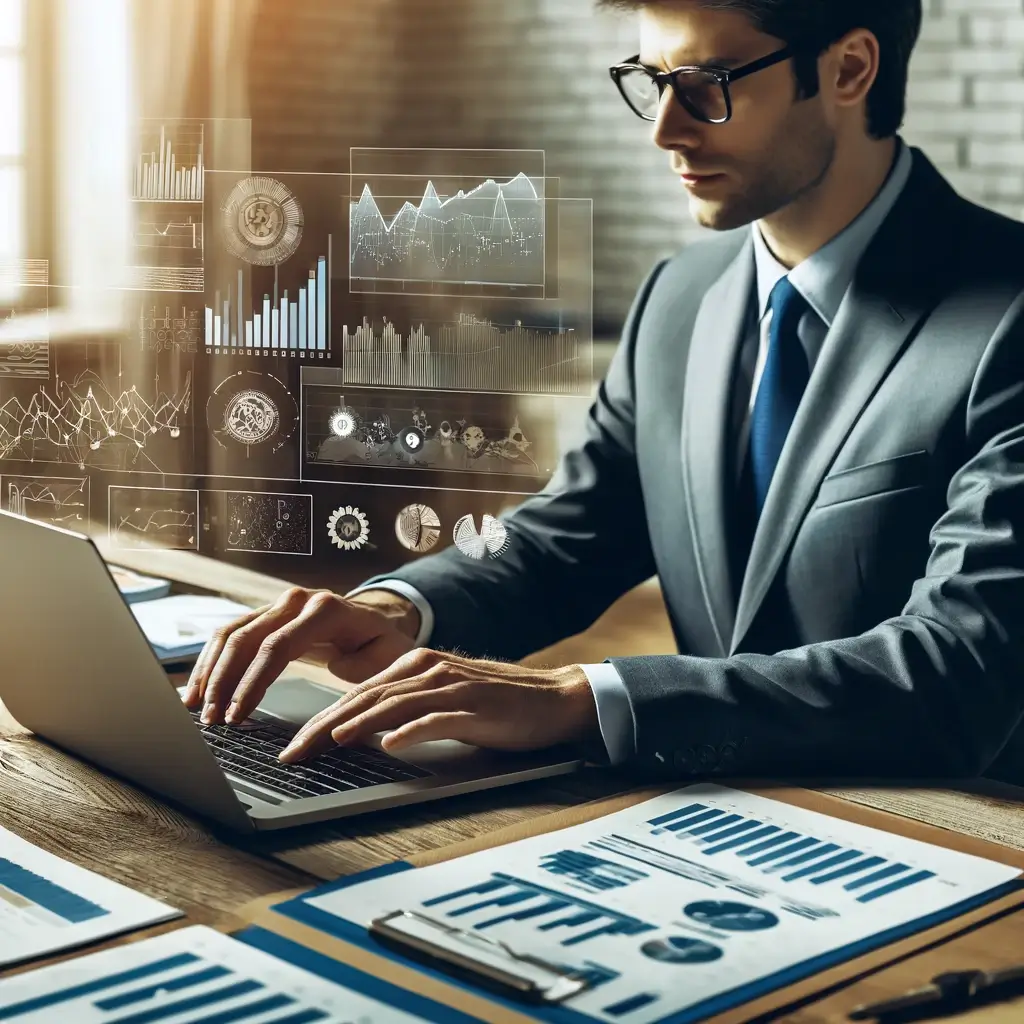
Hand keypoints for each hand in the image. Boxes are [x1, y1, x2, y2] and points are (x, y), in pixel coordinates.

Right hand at [182, 587, 417, 724]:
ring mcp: (278, 605)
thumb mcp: (387, 656)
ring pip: (231, 634)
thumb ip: (365, 666)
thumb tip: (339, 674)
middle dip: (223, 682)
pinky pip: (230, 635)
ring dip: (210, 673)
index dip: (252, 682)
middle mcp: (297, 601)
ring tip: (197, 709)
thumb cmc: (381, 643)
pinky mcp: (266, 616)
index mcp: (326, 610)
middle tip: (211, 720)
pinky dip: (212, 662)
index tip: (237, 715)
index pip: (277, 646)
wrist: (376, 619)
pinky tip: (198, 689)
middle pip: (246, 638)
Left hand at [277, 647, 599, 761]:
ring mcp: (452, 686)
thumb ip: (406, 707)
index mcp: (417, 665)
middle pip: (365, 698)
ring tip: (327, 744)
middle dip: (323, 726)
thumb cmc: (497, 704)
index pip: (357, 693)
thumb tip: (362, 730)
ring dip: (357, 725)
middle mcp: (429, 669)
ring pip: (393, 704)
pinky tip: (391, 744)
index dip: (321, 719)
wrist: (554, 697)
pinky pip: (437, 718)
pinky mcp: (475, 706)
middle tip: (293, 754)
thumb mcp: (443, 700)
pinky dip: (411, 730)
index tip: (293, 745)